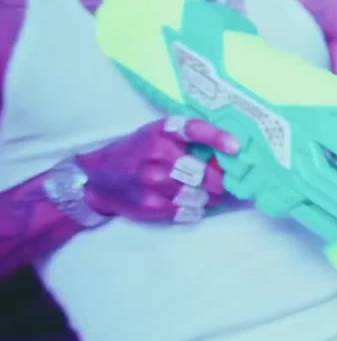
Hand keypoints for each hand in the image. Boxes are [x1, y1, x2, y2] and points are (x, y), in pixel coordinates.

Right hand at [76, 116, 238, 224]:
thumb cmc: (137, 150)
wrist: (97, 178)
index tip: (236, 147)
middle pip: (203, 172)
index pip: (194, 130)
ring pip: (199, 195)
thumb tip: (231, 148)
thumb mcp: (157, 132)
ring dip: (212, 196)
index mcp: (162, 131)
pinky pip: (187, 210)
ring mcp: (153, 183)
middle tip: (230, 181)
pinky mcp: (151, 205)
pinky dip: (197, 208)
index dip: (218, 138)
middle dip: (222, 179)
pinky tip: (196, 202)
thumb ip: (189, 137)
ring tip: (214, 193)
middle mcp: (157, 155)